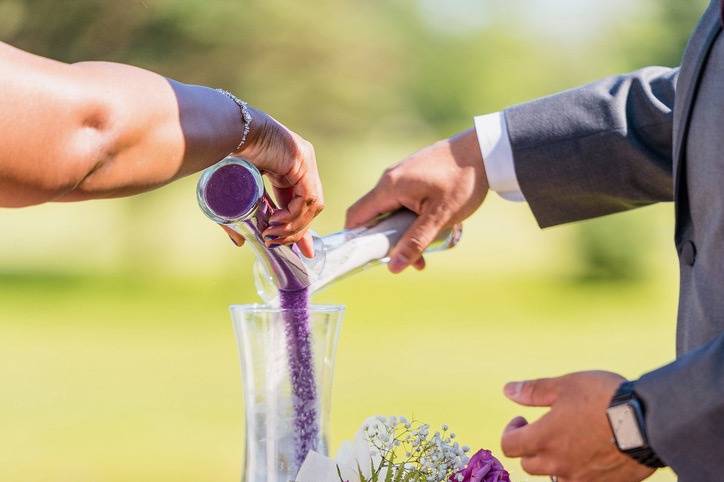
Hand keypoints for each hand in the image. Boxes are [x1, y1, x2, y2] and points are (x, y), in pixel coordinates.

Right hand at [224, 109, 323, 256]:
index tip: (303, 251)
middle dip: (298, 231)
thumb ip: (242, 215)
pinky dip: (294, 214)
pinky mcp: (303, 160)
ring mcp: (305, 160)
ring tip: (271, 233)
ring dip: (293, 225)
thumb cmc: (225, 157)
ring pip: (311, 205)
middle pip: (310, 207)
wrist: (227, 132)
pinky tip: (277, 220)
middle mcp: (303, 164)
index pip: (304, 204)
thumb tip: (239, 243)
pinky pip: (308, 197)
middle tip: (277, 243)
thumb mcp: (239, 192)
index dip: (302, 228)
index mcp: (291, 168)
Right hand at [345, 129, 487, 272]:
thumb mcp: (439, 217)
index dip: (355, 239)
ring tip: (426, 254)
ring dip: (402, 234)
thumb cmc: (462, 181)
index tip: (365, 258)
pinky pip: (403, 203)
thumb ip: (415, 242)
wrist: (484, 150)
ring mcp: (402, 176)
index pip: (356, 216)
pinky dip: (411, 220)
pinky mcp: (414, 177)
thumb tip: (393, 267)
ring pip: (391, 211)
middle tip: (408, 261)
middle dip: (386, 242)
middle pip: (374, 217)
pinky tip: (432, 231)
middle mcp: (390, 180)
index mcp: (390, 187)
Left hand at [501, 371, 655, 481]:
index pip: (508, 446)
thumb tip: (508, 390)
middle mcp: (558, 463)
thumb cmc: (604, 399)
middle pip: (528, 465)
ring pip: (554, 477)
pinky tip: (590, 454)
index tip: (522, 420)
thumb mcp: (565, 386)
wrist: (648, 422)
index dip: (510, 431)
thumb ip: (533, 391)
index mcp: (543, 438)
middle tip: (544, 430)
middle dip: (530, 447)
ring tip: (568, 442)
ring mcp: (581, 478)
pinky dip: (578, 472)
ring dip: (553, 462)